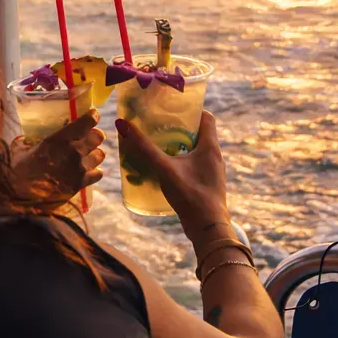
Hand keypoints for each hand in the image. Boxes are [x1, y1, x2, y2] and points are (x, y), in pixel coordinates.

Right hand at [12, 110, 105, 206]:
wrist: (20, 195)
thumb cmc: (18, 169)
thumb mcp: (21, 148)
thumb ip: (29, 140)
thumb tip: (28, 137)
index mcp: (59, 139)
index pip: (86, 123)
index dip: (92, 117)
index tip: (93, 115)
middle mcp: (73, 152)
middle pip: (97, 137)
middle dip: (94, 135)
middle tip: (89, 136)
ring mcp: (78, 169)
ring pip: (100, 155)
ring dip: (95, 153)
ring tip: (88, 154)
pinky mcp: (79, 184)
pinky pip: (97, 174)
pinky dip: (94, 171)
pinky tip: (88, 171)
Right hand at [115, 111, 227, 233]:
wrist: (208, 228)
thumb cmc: (190, 195)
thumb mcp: (164, 168)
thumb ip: (144, 148)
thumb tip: (123, 124)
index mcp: (211, 146)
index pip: (206, 117)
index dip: (191, 109)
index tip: (172, 108)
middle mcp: (215, 156)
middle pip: (199, 133)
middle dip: (179, 128)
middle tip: (159, 126)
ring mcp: (213, 171)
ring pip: (196, 150)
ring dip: (179, 146)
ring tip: (158, 146)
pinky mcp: (208, 183)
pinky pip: (195, 165)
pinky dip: (181, 162)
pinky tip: (165, 169)